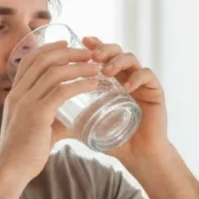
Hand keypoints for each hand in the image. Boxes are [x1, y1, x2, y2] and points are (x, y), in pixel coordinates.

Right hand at [0, 41, 100, 181]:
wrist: (10, 172)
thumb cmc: (23, 155)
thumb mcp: (37, 130)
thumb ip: (54, 122)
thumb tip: (74, 120)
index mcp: (15, 95)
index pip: (30, 61)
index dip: (49, 48)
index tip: (67, 44)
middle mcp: (18, 94)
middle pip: (44, 60)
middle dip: (68, 52)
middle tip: (88, 52)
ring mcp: (26, 103)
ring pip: (55, 73)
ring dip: (78, 66)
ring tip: (96, 67)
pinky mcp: (37, 115)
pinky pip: (62, 91)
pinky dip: (80, 84)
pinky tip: (94, 84)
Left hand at [82, 36, 168, 165]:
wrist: (137, 156)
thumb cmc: (113, 140)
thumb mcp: (88, 123)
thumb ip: (71, 113)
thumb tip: (43, 109)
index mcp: (111, 79)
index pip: (102, 55)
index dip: (92, 45)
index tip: (80, 42)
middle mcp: (126, 76)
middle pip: (116, 51)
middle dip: (103, 49)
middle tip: (93, 55)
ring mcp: (141, 82)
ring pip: (131, 58)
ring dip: (117, 61)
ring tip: (105, 71)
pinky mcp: (155, 91)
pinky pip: (147, 75)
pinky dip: (136, 77)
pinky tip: (125, 86)